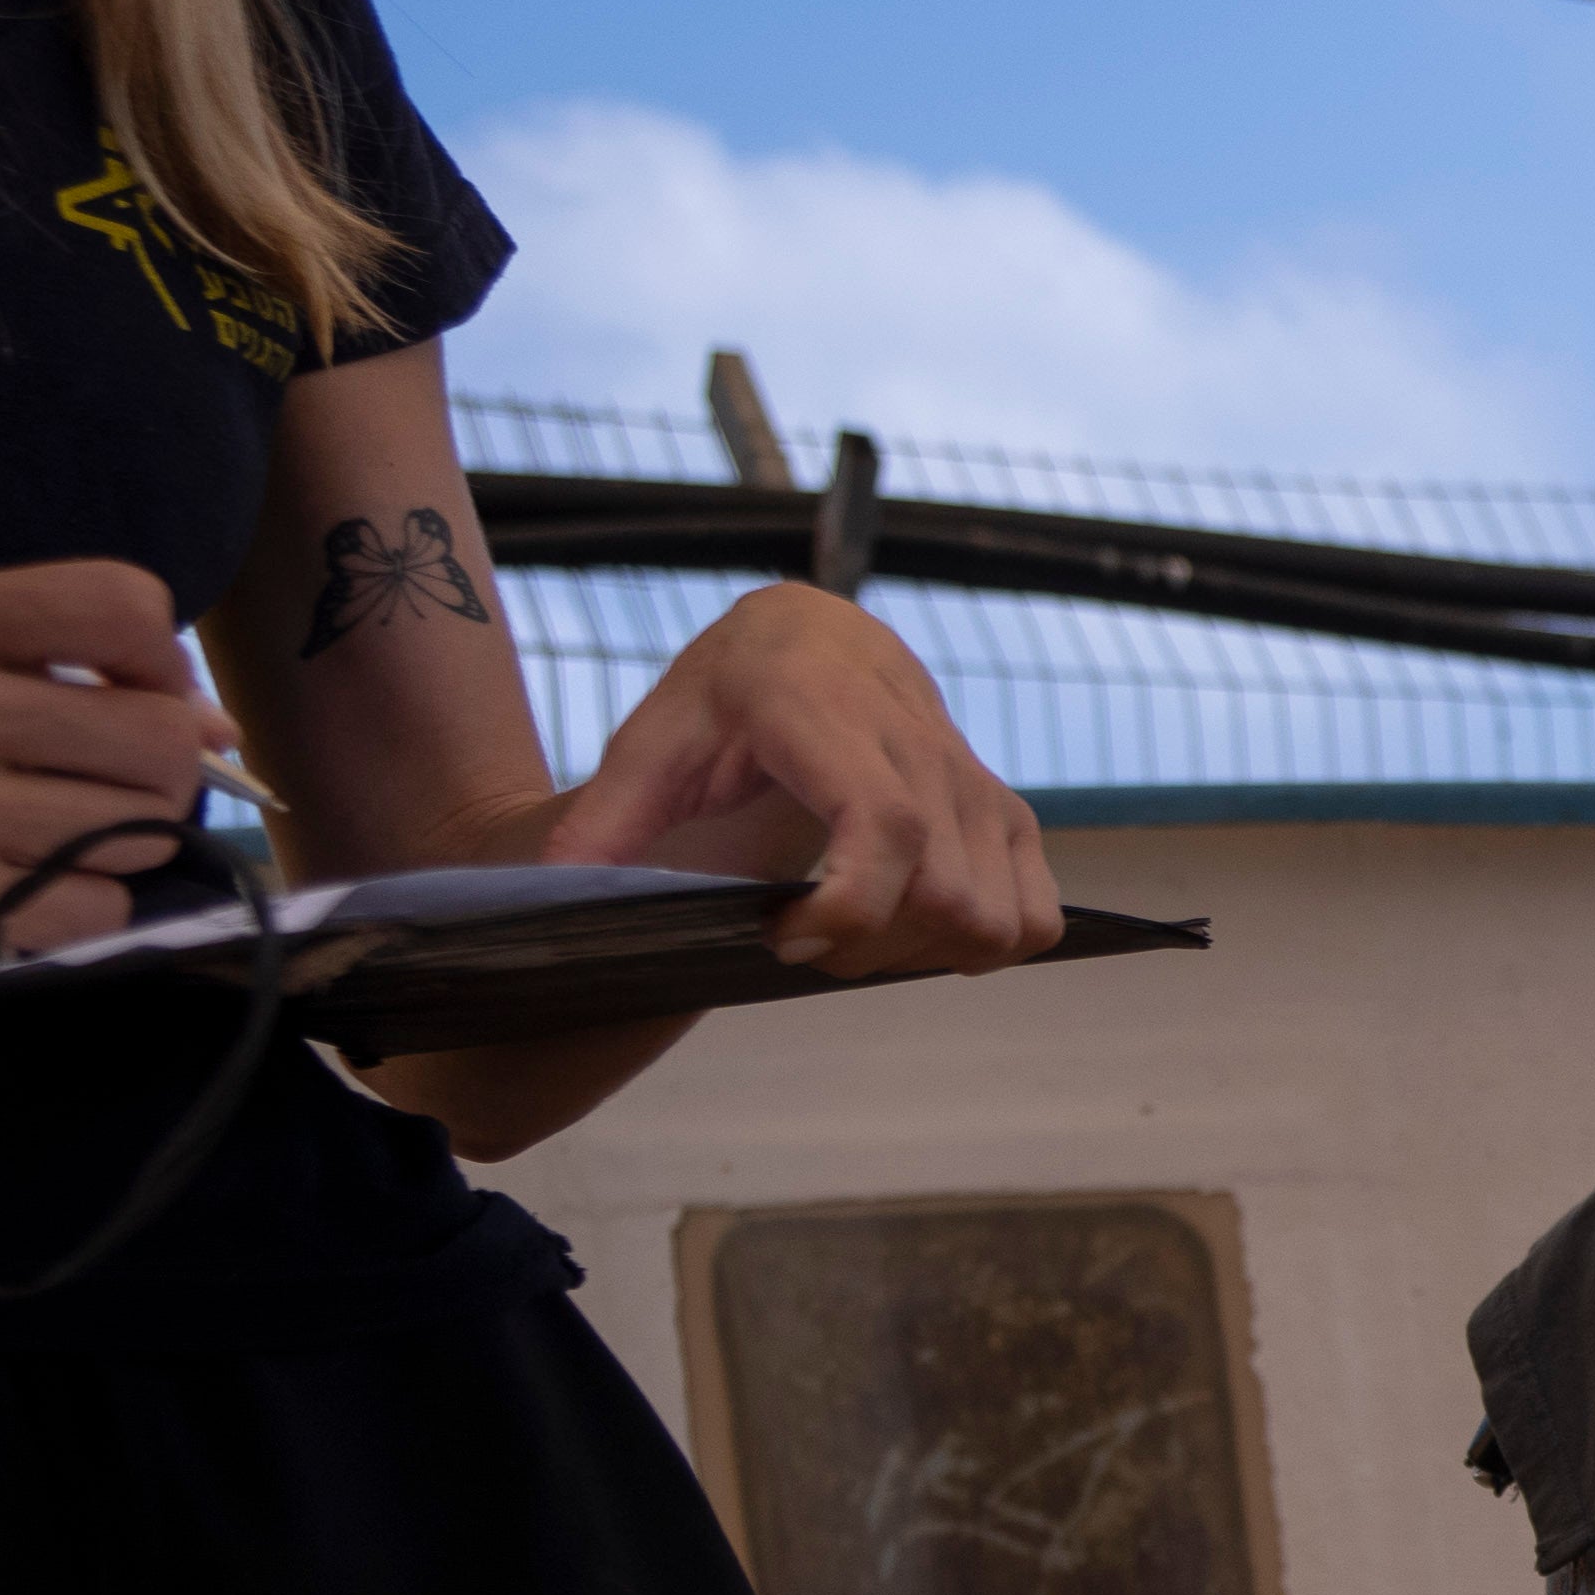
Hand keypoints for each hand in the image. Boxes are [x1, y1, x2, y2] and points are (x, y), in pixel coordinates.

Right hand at [0, 560, 223, 960]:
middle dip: (163, 776)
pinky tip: (17, 886)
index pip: (121, 604)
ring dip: (121, 844)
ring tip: (41, 835)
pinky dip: (82, 908)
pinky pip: (101, 906)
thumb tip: (214, 722)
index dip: (163, 662)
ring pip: (144, 828)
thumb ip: (67, 668)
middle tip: (105, 788)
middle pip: (160, 735)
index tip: (138, 699)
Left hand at [547, 584, 1061, 981]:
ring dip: (928, 956)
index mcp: (828, 715)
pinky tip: (914, 928)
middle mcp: (921, 746)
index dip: (849, 911)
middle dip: (872, 950)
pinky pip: (1035, 916)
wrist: (815, 638)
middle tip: (805, 940)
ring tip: (856, 933)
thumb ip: (606, 817)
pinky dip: (985, 946)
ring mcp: (976, 784)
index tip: (783, 938)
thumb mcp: (652, 742)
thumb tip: (558, 890)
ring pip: (998, 918)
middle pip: (948, 896)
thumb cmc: (728, 696)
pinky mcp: (1008, 814)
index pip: (886, 829)